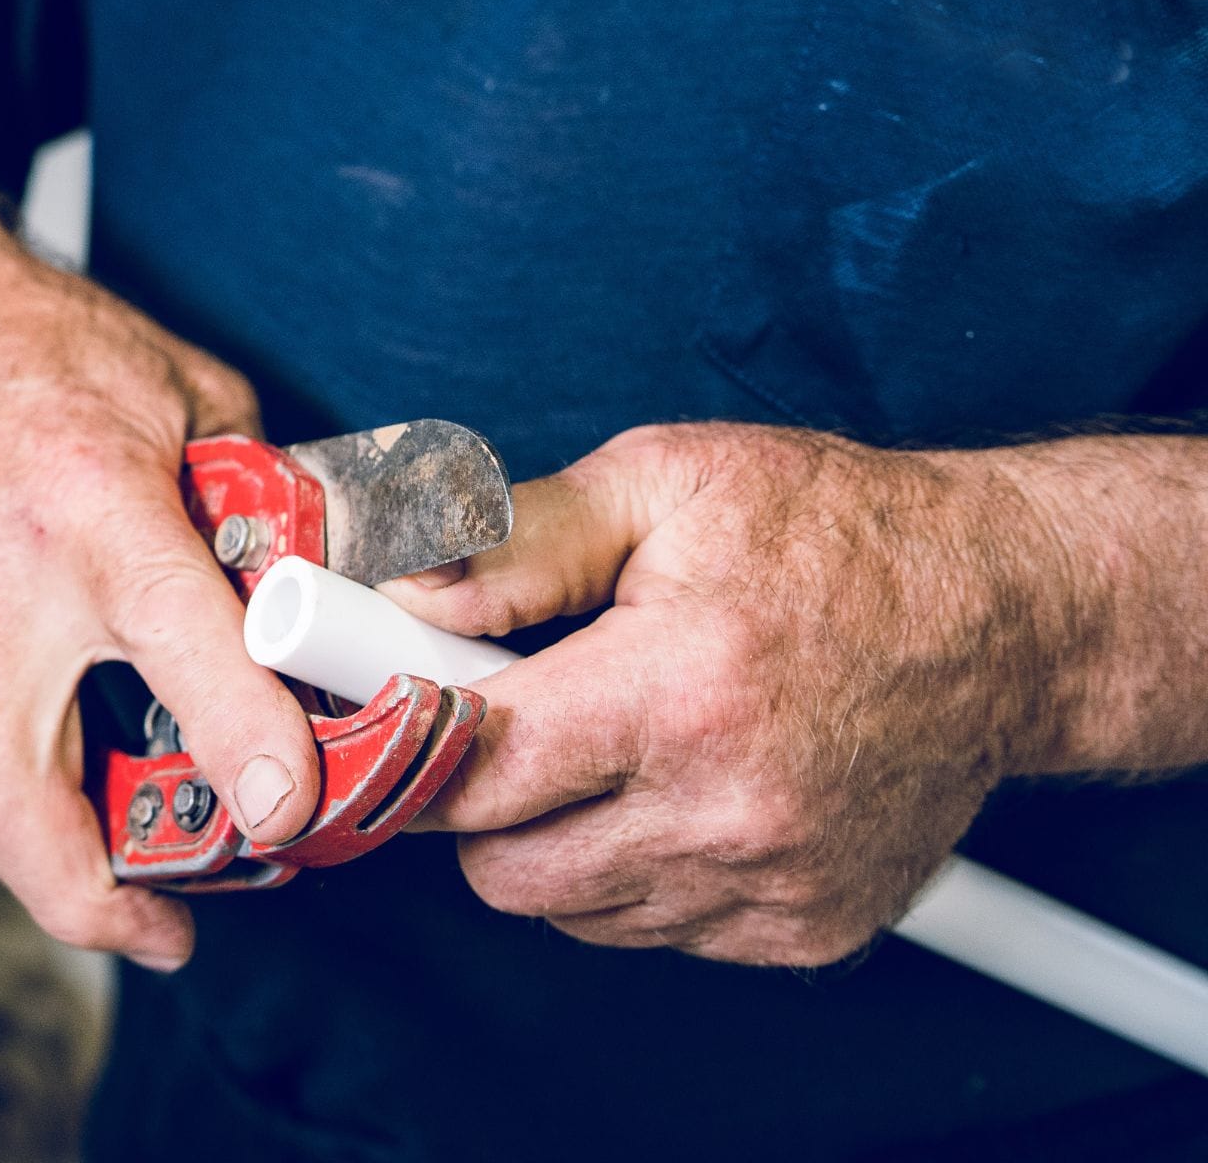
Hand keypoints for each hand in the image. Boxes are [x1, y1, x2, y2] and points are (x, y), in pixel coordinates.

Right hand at [0, 225, 318, 971]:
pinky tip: (39, 834)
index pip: (172, 638)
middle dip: (95, 897)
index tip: (286, 812)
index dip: (239, 740)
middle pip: (12, 788)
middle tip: (172, 929)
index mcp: (91, 500)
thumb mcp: (193, 396)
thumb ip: (261, 502)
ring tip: (122, 896)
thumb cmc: (45, 351)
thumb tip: (319, 594)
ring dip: (39, 879)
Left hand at [384, 423, 1078, 965]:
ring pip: (573, 911)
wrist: (1005, 616)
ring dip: (563, 840)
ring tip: (621, 747)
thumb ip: (520, 540)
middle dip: (482, 803)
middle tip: (521, 728)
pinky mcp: (807, 928)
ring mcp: (771, 882)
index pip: (471, 776)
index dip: (418, 745)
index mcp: (674, 690)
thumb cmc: (833, 535)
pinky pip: (658, 931)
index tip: (408, 717)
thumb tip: (407, 593)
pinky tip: (688, 790)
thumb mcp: (666, 481)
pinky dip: (644, 874)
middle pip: (504, 870)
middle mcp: (723, 808)